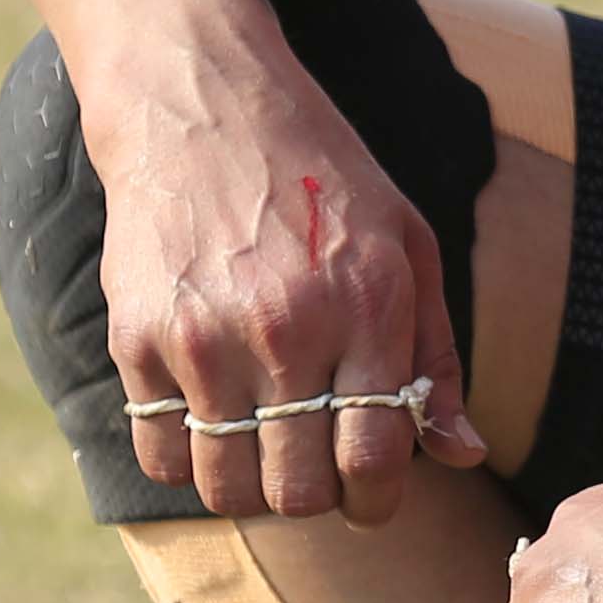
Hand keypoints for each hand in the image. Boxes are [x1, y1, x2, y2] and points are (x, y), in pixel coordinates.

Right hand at [96, 59, 491, 521]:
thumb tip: (465, 455)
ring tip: (259, 442)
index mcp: (367, 306)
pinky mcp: (137, 338)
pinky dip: (185, 458)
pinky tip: (206, 416)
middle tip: (312, 462)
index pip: (373, 461)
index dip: (375, 501)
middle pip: (298, 492)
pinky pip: (160, 456)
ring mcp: (203, 338)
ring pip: (225, 488)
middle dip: (314, 496)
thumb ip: (437, 357)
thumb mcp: (407, 244)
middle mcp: (286, 329)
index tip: (367, 491)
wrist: (200, 102)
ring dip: (248, 486)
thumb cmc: (322, 175)